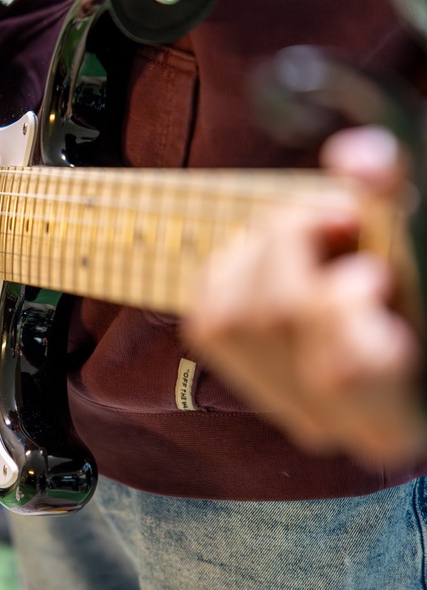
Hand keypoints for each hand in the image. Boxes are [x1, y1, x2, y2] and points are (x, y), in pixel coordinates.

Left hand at [183, 126, 426, 467]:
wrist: (392, 338)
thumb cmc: (411, 294)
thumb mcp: (412, 249)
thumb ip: (391, 202)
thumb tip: (353, 157)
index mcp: (394, 418)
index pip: (341, 372)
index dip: (343, 304)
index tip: (371, 271)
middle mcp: (325, 423)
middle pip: (276, 317)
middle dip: (299, 242)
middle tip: (337, 220)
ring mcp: (275, 401)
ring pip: (229, 313)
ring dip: (265, 248)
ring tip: (312, 240)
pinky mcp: (235, 371)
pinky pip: (205, 307)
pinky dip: (234, 264)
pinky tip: (275, 259)